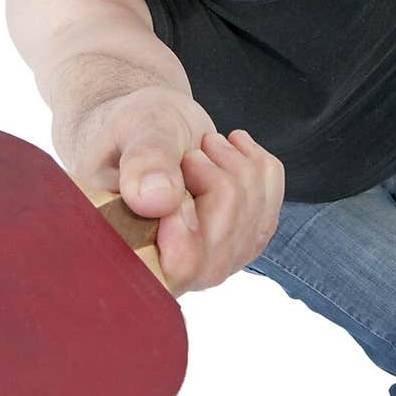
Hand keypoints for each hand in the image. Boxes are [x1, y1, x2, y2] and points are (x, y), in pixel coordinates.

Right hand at [113, 99, 284, 297]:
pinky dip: (259, 169)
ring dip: (238, 170)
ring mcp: (206, 262)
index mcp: (125, 248)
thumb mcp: (135, 127)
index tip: (185, 167)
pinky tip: (234, 150)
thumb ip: (145, 160)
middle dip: (217, 182)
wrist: (153, 125)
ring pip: (250, 227)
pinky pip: (270, 210)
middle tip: (193, 151)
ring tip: (209, 146)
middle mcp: (165, 270)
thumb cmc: (135, 127)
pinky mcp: (237, 244)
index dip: (185, 223)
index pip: (172, 269)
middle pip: (217, 248)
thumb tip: (158, 201)